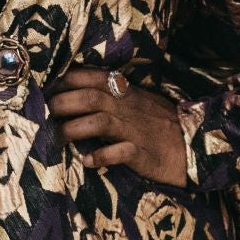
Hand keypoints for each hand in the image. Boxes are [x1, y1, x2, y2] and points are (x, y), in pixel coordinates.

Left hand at [47, 60, 187, 187]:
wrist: (197, 146)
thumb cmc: (163, 125)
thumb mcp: (139, 103)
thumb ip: (113, 97)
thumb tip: (76, 94)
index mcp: (127, 92)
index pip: (92, 77)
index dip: (65, 81)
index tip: (45, 89)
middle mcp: (129, 108)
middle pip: (90, 98)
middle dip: (61, 104)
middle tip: (43, 115)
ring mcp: (137, 130)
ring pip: (101, 121)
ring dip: (74, 129)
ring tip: (58, 139)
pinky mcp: (145, 154)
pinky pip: (121, 152)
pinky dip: (101, 156)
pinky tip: (88, 161)